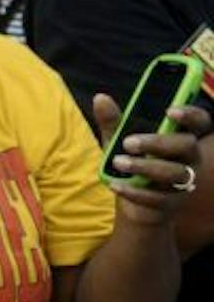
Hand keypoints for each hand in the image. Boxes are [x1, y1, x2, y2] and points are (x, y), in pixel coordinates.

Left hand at [94, 97, 209, 224]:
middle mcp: (190, 159)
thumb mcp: (118, 140)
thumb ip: (113, 121)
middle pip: (188, 145)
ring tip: (117, 162)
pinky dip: (134, 192)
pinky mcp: (171, 203)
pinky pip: (158, 198)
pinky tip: (115, 185)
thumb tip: (100, 98)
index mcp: (182, 138)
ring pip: (175, 173)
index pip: (200, 123)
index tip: (169, 110)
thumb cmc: (132, 161)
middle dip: (158, 142)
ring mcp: (184, 182)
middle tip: (127, 142)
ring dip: (145, 167)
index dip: (191, 115)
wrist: (132, 201)